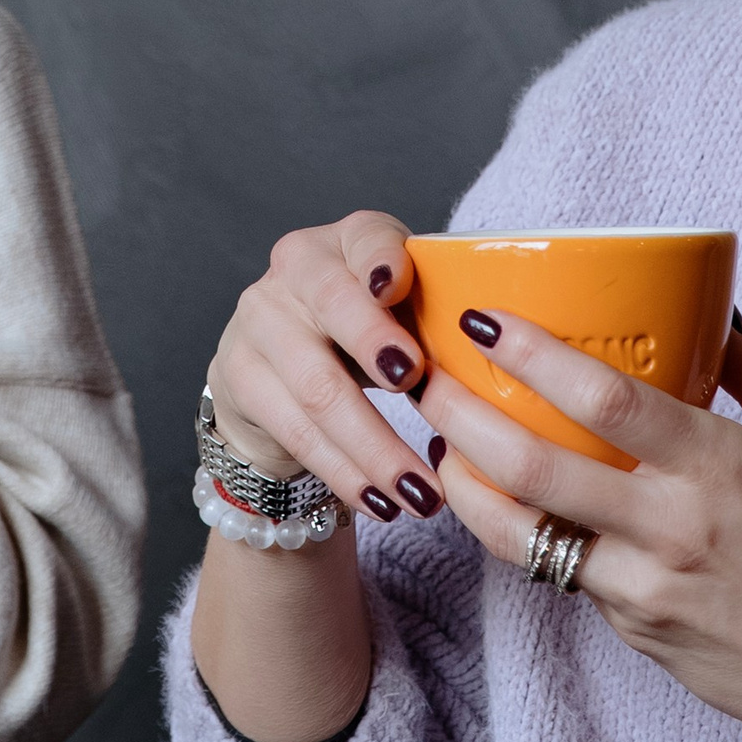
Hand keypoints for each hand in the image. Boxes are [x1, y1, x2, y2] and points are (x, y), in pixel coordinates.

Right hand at [205, 211, 447, 525]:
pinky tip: (381, 503)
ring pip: (317, 388)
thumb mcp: (403, 315)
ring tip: (422, 494)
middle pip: (332, 306)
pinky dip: (346, 474)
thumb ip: (439, 321)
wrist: (280, 373)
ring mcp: (258, 321)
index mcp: (348, 241)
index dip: (381, 260)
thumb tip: (503, 360)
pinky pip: (297, 433)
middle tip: (420, 386)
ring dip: (375, 447)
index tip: (397, 285)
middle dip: (374, 345)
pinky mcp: (237, 376)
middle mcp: (294, 268)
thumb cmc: (366, 336)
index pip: (366, 237)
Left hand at [423, 313, 741, 741]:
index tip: (486, 321)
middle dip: (461, 414)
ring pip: (521, 531)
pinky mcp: (629, 626)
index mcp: (721, 467)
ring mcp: (642, 585)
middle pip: (534, 464)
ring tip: (434, 439)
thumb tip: (717, 324)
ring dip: (463, 481)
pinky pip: (556, 569)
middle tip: (422, 376)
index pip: (607, 400)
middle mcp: (671, 526)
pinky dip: (511, 530)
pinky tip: (488, 497)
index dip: (535, 356)